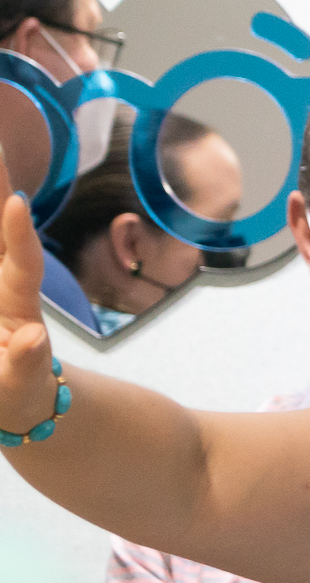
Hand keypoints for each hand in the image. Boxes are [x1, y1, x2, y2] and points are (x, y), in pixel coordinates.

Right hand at [0, 189, 54, 431]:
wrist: (12, 395)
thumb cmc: (18, 389)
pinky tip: (0, 187)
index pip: (22, 264)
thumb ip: (24, 365)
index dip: (19, 234)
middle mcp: (1, 281)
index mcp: (16, 302)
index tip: (17, 201)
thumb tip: (32, 337)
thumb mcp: (20, 386)